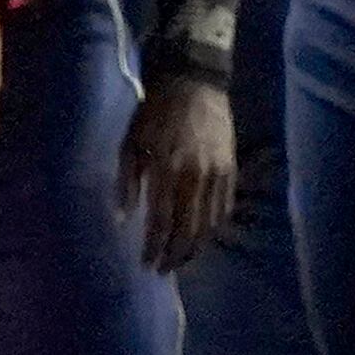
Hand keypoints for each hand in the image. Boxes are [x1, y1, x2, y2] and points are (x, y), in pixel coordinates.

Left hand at [121, 75, 237, 273]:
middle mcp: (195, 176)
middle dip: (175, 255)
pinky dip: (213, 227)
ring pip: (209, 223)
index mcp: (166, 169)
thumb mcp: (130, 143)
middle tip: (164, 270)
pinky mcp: (231, 170)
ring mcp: (217, 174)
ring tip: (181, 260)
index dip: (154, 246)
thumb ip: (126, 182)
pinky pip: (224, 208)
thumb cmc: (154, 113)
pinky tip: (202, 236)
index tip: (145, 263)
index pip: (161, 220)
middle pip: (188, 229)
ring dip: (195, 247)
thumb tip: (123, 219)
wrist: (194, 83)